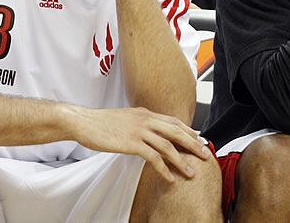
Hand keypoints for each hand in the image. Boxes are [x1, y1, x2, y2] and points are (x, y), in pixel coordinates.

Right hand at [75, 106, 210, 182]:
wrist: (84, 121)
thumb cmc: (102, 122)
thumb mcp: (126, 118)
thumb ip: (140, 122)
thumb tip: (151, 130)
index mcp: (145, 113)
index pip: (173, 121)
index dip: (188, 130)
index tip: (199, 139)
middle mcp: (146, 119)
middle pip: (176, 132)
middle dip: (193, 144)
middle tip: (205, 154)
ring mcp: (139, 130)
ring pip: (168, 146)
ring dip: (182, 160)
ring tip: (191, 172)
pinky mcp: (131, 143)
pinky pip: (153, 157)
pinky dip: (164, 169)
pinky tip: (170, 177)